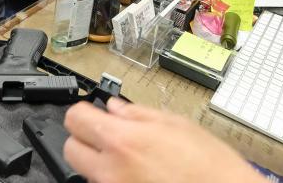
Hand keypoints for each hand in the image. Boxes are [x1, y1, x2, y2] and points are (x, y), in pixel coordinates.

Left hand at [63, 98, 266, 182]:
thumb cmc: (210, 165)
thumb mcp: (176, 124)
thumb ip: (137, 113)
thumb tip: (115, 107)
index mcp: (122, 140)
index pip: (75, 119)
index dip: (83, 112)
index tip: (93, 112)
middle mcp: (112, 169)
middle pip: (72, 149)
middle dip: (85, 138)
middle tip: (107, 135)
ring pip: (88, 171)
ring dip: (101, 161)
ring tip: (131, 159)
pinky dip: (115, 178)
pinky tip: (139, 174)